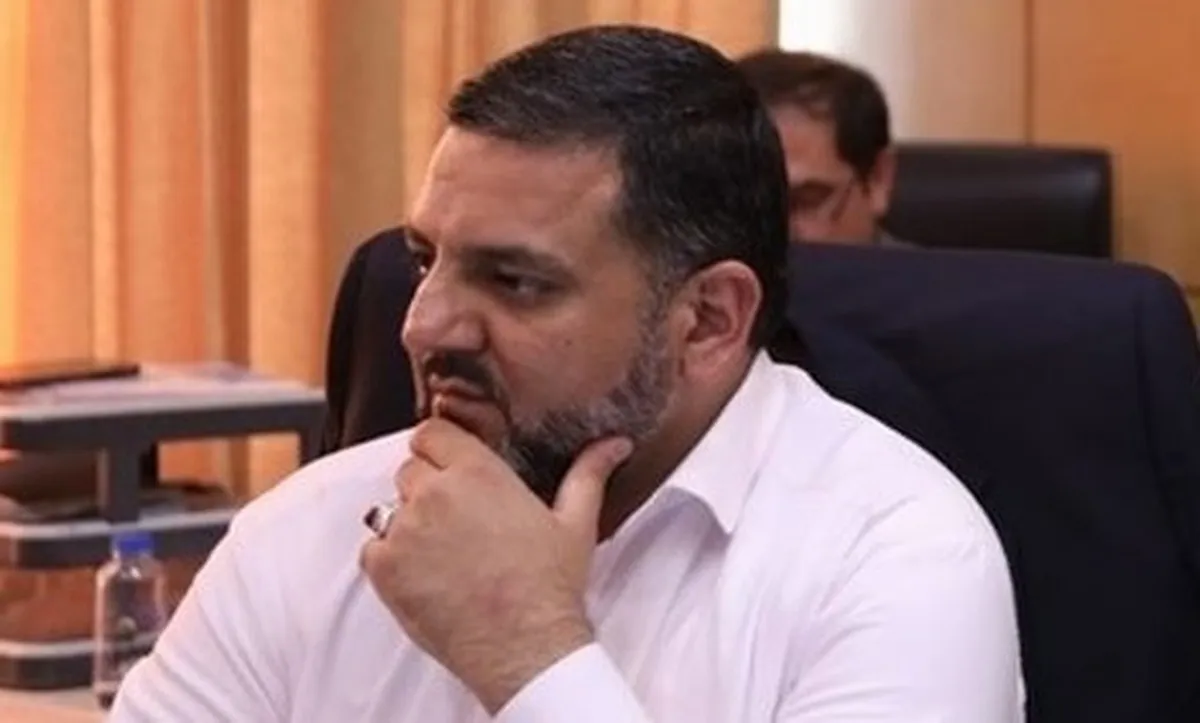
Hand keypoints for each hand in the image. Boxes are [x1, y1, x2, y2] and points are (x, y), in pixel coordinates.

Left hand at [360, 417, 632, 713]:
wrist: (526, 648)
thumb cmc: (551, 587)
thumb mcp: (576, 522)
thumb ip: (588, 473)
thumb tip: (614, 444)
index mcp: (478, 472)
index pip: (431, 431)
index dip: (440, 448)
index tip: (451, 467)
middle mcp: (435, 493)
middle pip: (409, 468)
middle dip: (426, 487)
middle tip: (456, 520)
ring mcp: (405, 530)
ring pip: (389, 508)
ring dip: (408, 523)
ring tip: (443, 553)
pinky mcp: (385, 569)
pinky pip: (373, 549)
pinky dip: (391, 560)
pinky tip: (426, 576)